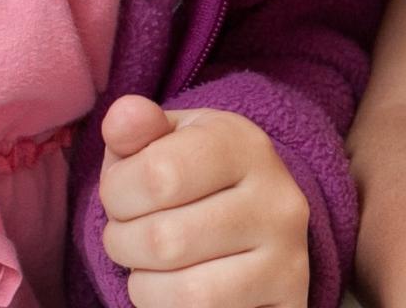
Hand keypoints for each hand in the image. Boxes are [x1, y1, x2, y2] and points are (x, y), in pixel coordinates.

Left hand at [99, 95, 310, 307]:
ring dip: (144, 285)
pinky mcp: (288, 302)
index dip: (116, 193)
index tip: (121, 194)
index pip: (158, 175)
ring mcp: (289, 258)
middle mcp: (278, 200)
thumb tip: (122, 116)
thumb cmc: (192, 178)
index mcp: (245, 145)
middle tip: (132, 234)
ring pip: (186, 292)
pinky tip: (177, 289)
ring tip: (152, 264)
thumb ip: (138, 129)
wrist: (254, 220)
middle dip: (124, 243)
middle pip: (164, 240)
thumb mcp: (167, 140)